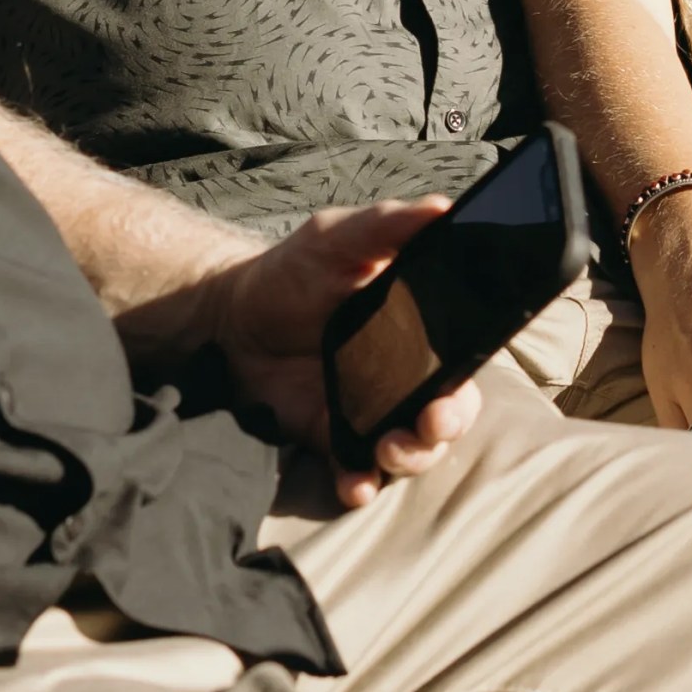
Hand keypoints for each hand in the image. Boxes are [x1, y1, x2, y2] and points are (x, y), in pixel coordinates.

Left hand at [204, 198, 484, 510]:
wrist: (228, 315)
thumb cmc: (293, 270)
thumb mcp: (338, 237)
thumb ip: (388, 223)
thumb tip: (443, 209)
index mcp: (417, 329)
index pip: (460, 364)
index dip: (464, 386)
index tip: (450, 395)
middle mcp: (401, 374)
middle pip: (447, 415)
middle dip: (445, 429)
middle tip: (427, 424)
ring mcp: (367, 410)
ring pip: (411, 449)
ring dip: (410, 457)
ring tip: (387, 450)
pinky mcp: (331, 436)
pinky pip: (356, 469)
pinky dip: (361, 482)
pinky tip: (355, 482)